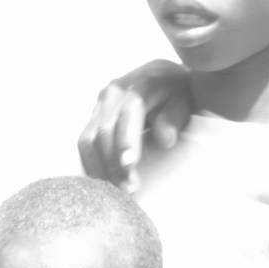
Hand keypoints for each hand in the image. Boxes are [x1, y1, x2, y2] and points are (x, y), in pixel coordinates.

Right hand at [76, 61, 193, 189]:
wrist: (160, 77)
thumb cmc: (176, 93)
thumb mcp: (184, 102)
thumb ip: (175, 118)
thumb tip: (165, 140)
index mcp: (138, 85)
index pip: (128, 114)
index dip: (126, 140)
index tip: (130, 166)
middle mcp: (113, 93)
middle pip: (104, 130)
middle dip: (114, 162)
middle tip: (130, 188)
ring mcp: (99, 105)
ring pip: (88, 139)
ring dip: (100, 167)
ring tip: (118, 190)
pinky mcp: (93, 117)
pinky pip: (85, 142)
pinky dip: (92, 163)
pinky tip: (104, 180)